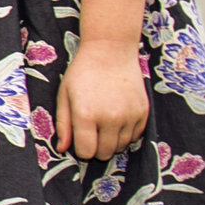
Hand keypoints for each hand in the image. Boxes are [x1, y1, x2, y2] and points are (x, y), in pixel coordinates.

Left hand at [56, 40, 149, 161]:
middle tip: (92, 130)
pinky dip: (126, 133)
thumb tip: (62, 149)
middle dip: (96, 147)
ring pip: (121, 147)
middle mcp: (110, 118)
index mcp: (86, 115)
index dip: (81, 149)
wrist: (111, 51)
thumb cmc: (82, 72)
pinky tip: (118, 117)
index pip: (86, 152)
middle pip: (105, 153)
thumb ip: (63, 125)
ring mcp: (129, 116)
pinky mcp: (143, 112)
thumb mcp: (65, 96)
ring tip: (104, 121)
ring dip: (111, 141)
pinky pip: (135, 136)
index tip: (80, 138)